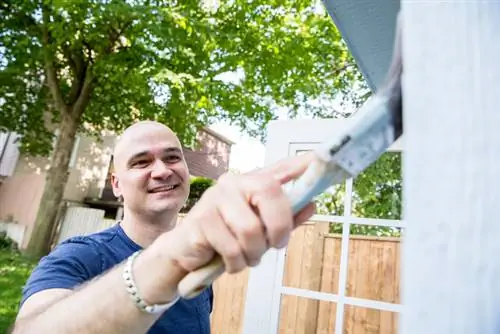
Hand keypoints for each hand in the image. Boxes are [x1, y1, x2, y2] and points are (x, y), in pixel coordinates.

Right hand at [168, 153, 316, 273]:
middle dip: (278, 229)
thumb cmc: (227, 238)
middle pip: (270, 193)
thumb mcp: (260, 230)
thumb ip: (286, 218)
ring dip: (254, 254)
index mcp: (251, 182)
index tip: (320, 157)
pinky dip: (236, 264)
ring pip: (251, 230)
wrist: (186, 252)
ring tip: (246, 257)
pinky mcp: (201, 219)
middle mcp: (234, 182)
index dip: (300, 164)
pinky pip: (232, 248)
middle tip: (273, 246)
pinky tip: (230, 261)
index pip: (280, 168)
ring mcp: (215, 198)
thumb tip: (312, 204)